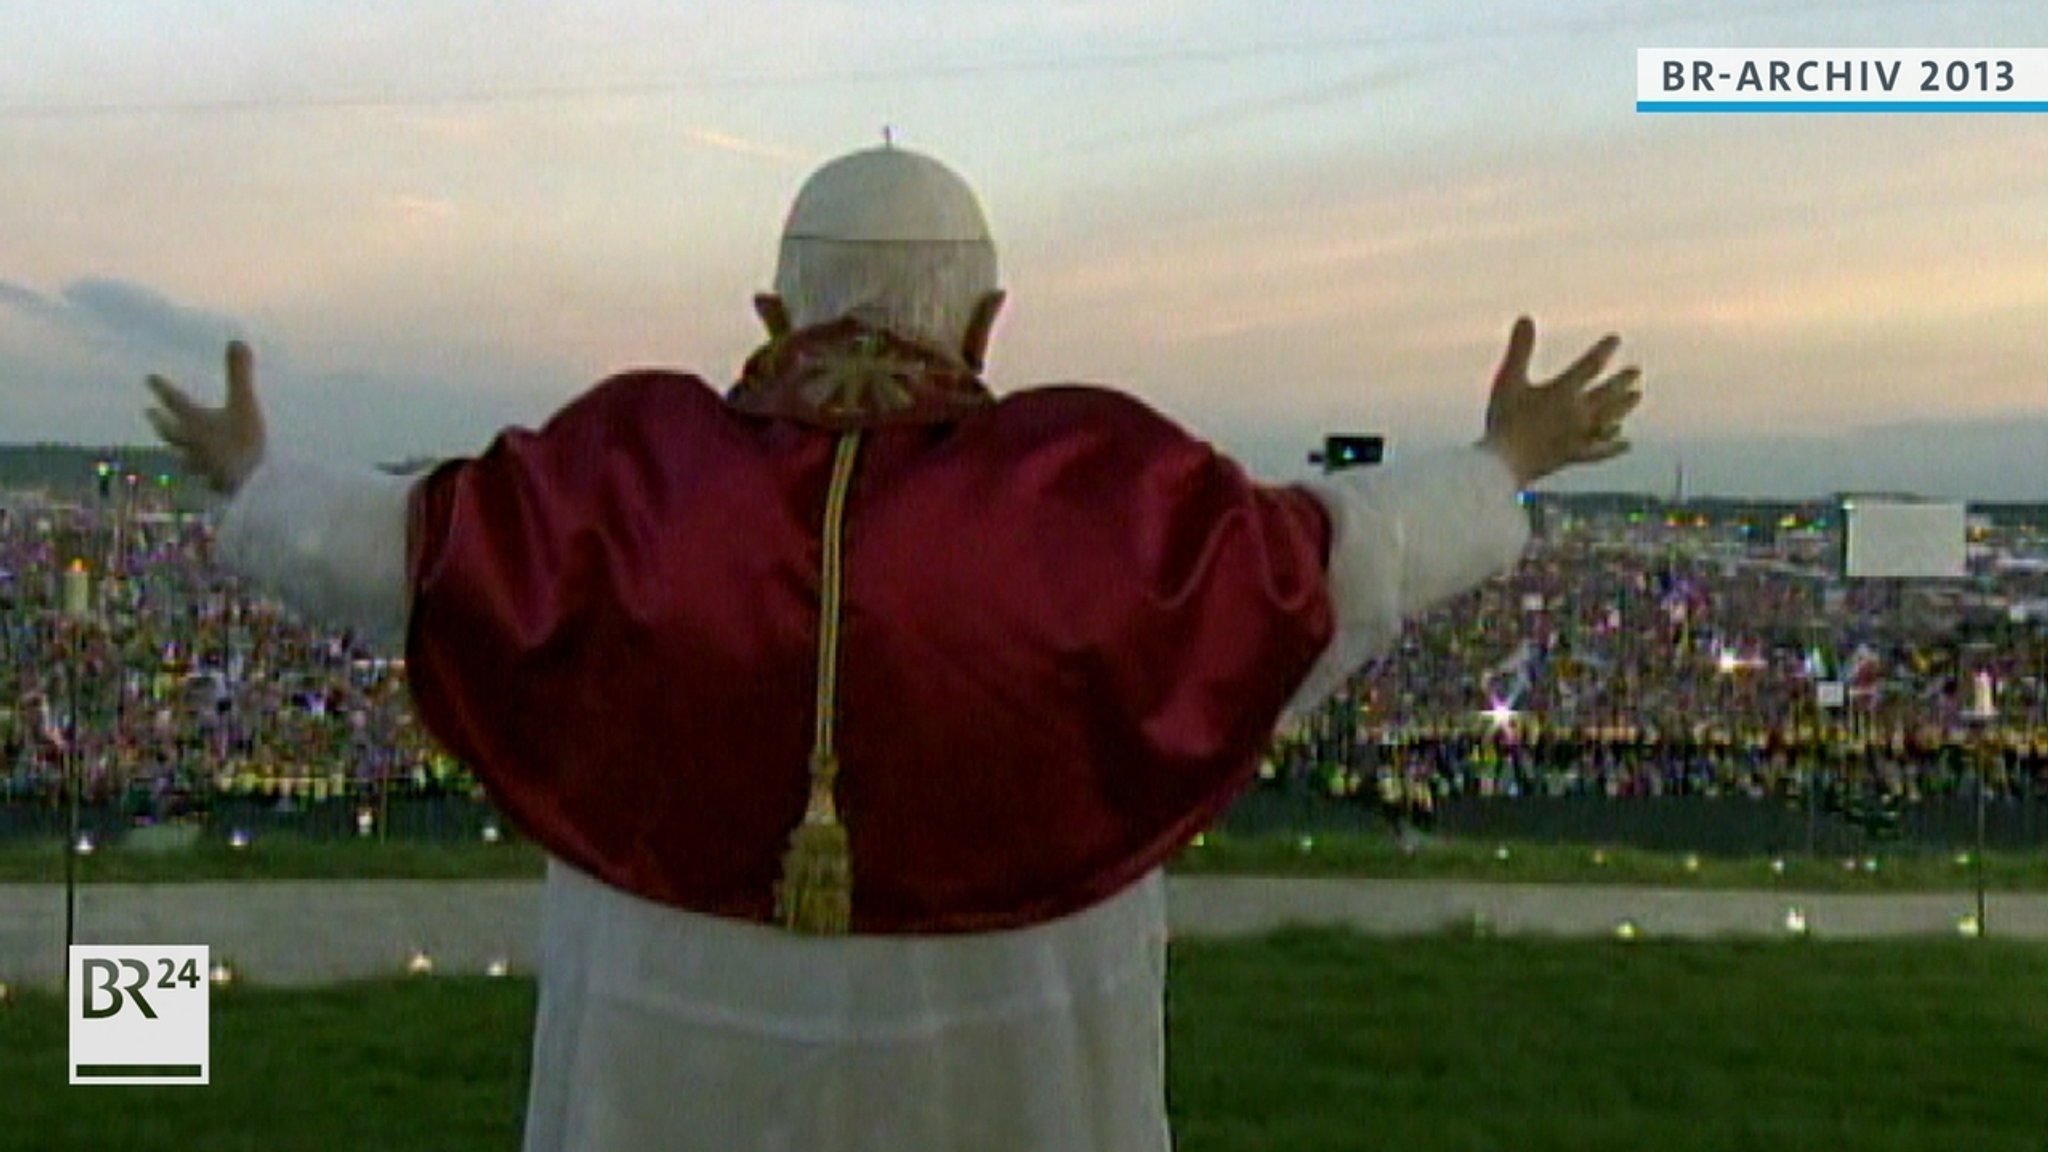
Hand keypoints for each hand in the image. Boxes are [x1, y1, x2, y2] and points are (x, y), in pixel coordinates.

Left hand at [144, 341, 267, 494]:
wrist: (247, 491)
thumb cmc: (241, 446)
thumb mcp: (244, 405)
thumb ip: (239, 375)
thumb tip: (236, 341)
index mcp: (195, 422)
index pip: (175, 402)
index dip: (163, 389)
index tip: (150, 379)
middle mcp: (190, 443)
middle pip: (170, 431)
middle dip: (160, 421)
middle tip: (149, 413)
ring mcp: (198, 466)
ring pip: (180, 455)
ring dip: (174, 447)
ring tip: (171, 447)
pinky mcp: (209, 484)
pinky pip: (197, 474)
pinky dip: (194, 470)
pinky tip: (199, 475)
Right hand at [1478, 316, 1642, 486]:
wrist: (1503, 464)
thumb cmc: (1504, 420)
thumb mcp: (1508, 380)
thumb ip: (1519, 350)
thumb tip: (1526, 318)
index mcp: (1563, 392)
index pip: (1590, 367)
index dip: (1603, 351)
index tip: (1615, 340)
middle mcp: (1578, 413)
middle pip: (1607, 394)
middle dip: (1622, 381)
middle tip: (1637, 372)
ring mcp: (1579, 436)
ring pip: (1609, 418)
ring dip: (1624, 406)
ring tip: (1637, 397)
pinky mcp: (1574, 456)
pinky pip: (1600, 450)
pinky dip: (1614, 445)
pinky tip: (1626, 443)